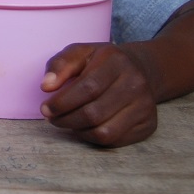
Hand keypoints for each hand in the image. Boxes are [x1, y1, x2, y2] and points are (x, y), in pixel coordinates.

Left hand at [41, 43, 156, 146]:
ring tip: (66, 121)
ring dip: (77, 130)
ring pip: (104, 132)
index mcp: (117, 62)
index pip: (87, 88)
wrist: (141, 69)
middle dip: (65, 119)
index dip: (62, 102)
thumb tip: (46, 86)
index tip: (45, 108)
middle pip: (94, 113)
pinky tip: (84, 126)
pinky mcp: (148, 125)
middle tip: (52, 117)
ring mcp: (145, 106)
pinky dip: (92, 137)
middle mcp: (136, 84)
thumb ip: (60, 65)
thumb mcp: (79, 52)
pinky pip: (114, 141)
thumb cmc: (101, 62)